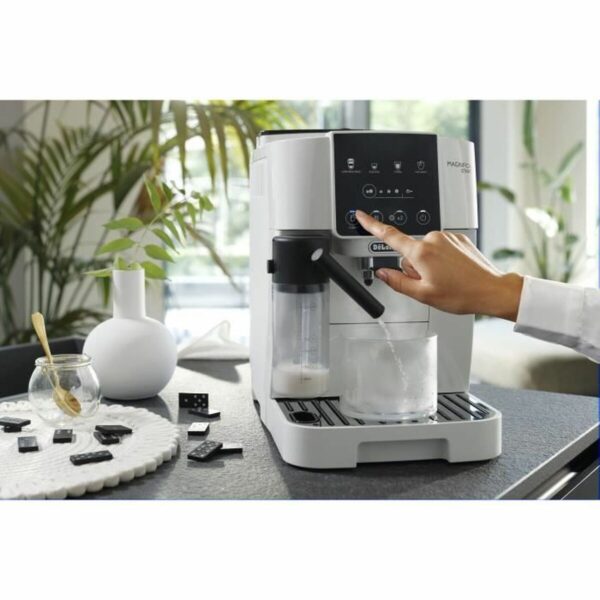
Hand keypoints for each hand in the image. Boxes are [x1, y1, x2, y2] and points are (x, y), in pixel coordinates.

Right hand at [355, 210, 523, 320]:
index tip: (361, 216)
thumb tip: (382, 273)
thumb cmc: (462, 294)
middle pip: (409, 251)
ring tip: (446, 278)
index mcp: (421, 253)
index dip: (372, 226)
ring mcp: (447, 237)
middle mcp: (433, 239)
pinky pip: (440, 247)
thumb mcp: (423, 295)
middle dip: (414, 266)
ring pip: (425, 250)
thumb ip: (397, 282)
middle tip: (431, 282)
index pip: (389, 236)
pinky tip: (453, 271)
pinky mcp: (458, 237)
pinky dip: (442, 259)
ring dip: (429, 263)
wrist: (492, 289)